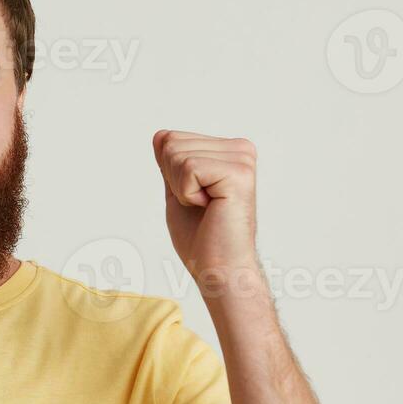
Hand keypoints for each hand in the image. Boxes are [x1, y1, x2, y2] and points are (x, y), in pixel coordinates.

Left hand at [152, 130, 258, 283]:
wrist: (219, 269)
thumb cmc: (201, 238)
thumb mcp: (177, 191)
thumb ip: (171, 163)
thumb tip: (160, 134)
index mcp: (228, 150)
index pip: (171, 138)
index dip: (169, 174)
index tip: (194, 198)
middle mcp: (240, 149)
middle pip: (172, 143)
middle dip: (173, 180)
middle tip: (200, 206)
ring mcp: (242, 158)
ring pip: (178, 155)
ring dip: (182, 189)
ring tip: (207, 207)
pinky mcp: (238, 173)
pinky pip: (189, 167)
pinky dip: (187, 194)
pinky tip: (210, 208)